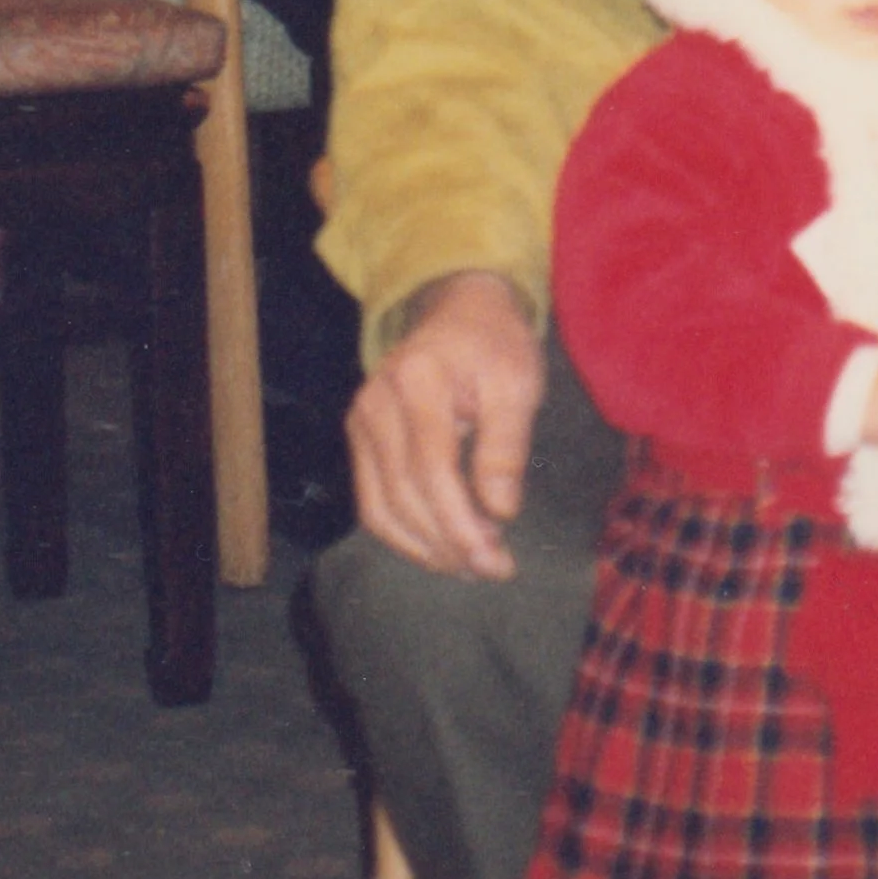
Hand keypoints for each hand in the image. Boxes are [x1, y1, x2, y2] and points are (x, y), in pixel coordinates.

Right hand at [344, 271, 543, 579]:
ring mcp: (361, 420)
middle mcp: (376, 402)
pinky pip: (373, 501)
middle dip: (448, 545)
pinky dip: (405, 535)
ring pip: (379, 509)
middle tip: (494, 569)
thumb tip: (499, 512)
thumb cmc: (494, 344)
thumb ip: (506, 446)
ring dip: (424, 549)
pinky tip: (443, 547)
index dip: (461, 523)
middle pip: (403, 496)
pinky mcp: (360, 437)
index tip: (498, 558)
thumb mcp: (517, 383)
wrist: (459, 309)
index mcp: (418, 381)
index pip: (431, 470)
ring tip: (472, 565)